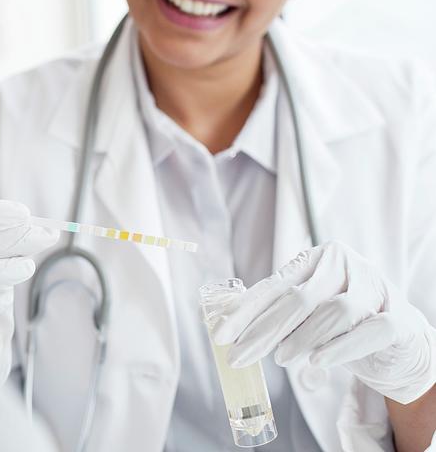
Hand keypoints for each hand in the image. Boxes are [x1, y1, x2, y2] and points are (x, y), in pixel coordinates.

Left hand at [211, 241, 435, 403]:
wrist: (401, 341)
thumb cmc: (343, 324)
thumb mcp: (306, 312)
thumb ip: (274, 312)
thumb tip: (225, 323)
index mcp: (316, 259)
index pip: (273, 285)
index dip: (244, 312)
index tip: (220, 335)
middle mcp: (345, 266)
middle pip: (299, 298)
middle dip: (264, 330)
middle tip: (240, 356)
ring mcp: (376, 288)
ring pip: (333, 312)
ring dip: (301, 338)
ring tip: (281, 358)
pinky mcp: (400, 318)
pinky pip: (368, 331)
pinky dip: (340, 347)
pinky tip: (317, 361)